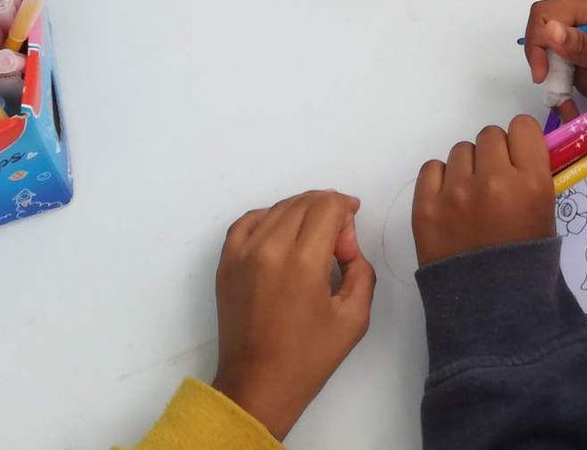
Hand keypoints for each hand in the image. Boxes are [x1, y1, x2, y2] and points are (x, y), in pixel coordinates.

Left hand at [211, 190, 373, 439]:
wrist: (257, 385)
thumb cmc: (308, 357)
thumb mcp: (355, 317)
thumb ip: (360, 268)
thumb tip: (345, 243)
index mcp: (303, 262)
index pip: (328, 206)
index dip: (346, 215)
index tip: (349, 244)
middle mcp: (269, 248)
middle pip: (304, 202)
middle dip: (328, 212)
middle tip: (336, 244)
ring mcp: (242, 253)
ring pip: (278, 208)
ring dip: (301, 213)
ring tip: (313, 240)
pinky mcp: (226, 262)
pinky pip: (248, 220)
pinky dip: (269, 218)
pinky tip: (281, 235)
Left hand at [413, 116, 554, 267]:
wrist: (488, 310)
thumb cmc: (523, 265)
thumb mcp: (545, 216)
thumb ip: (532, 177)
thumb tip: (518, 152)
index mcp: (531, 183)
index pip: (522, 127)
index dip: (520, 142)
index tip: (518, 158)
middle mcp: (493, 180)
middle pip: (489, 136)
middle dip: (493, 156)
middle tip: (493, 184)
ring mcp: (456, 192)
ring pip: (460, 150)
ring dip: (467, 168)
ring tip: (470, 200)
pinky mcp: (425, 205)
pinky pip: (432, 168)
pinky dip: (441, 181)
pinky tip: (449, 204)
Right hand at [522, 0, 586, 111]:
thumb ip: (582, 47)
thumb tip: (547, 29)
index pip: (546, 12)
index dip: (537, 43)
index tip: (543, 77)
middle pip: (555, 39)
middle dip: (562, 72)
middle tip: (570, 103)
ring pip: (570, 59)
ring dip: (585, 82)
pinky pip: (585, 67)